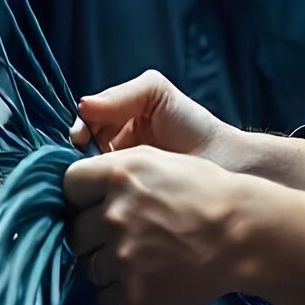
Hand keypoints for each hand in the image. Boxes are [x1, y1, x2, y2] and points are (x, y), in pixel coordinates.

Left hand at [63, 145, 304, 304]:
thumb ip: (114, 170)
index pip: (68, 186)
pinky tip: (143, 276)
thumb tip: (79, 186)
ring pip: (88, 265)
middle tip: (122, 234)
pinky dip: (119, 288)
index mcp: (119, 175)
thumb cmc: (206, 192)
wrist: (243, 236)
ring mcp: (122, 256)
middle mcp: (114, 215)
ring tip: (139, 257)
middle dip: (92, 233)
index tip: (92, 203)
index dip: (80, 196)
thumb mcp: (159, 161)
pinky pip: (104, 293)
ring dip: (106, 263)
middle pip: (73, 230)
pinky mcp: (133, 291)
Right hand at [70, 70, 304, 192]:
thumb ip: (121, 95)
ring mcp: (117, 187)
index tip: (80, 139)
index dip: (76, 134)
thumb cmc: (193, 126)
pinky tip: (105, 203)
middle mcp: (108, 159)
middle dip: (76, 162)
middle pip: (76, 161)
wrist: (228, 163)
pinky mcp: (128, 209)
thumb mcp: (156, 96)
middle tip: (84, 163)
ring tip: (95, 185)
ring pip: (86, 186)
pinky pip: (104, 207)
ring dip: (86, 185)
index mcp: (109, 130)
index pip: (78, 131)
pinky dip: (100, 205)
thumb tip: (83, 105)